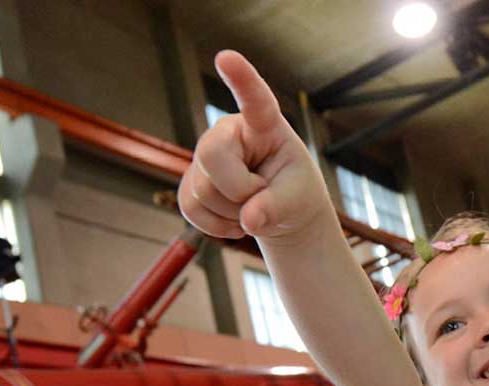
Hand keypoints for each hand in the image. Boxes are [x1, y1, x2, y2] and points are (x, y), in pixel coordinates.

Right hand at [178, 51, 331, 243]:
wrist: (280, 212)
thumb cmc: (294, 193)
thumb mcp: (298, 199)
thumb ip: (276, 207)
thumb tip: (250, 219)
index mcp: (264, 125)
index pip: (255, 100)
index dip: (241, 79)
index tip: (226, 57)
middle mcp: (228, 132)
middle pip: (211, 155)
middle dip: (238, 189)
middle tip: (262, 193)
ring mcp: (205, 156)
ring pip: (202, 189)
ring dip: (232, 212)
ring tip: (253, 204)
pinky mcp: (190, 181)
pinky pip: (190, 208)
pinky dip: (215, 225)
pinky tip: (235, 219)